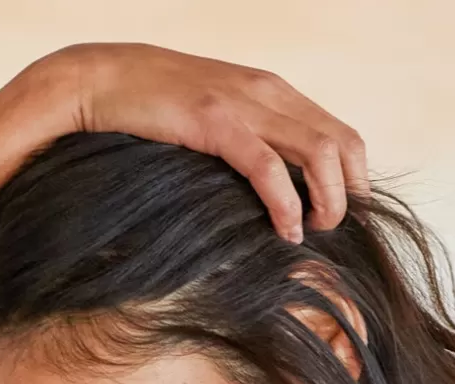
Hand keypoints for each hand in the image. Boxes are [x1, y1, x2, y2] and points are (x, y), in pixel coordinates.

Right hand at [26, 42, 369, 243]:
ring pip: (320, 154)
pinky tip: (285, 232)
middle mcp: (270, 93)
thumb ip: (253, 141)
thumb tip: (279, 192)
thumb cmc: (157, 111)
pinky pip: (269, 168)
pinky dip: (286, 205)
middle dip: (348, 196)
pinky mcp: (216, 121)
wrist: (101, 79)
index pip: (343, 136)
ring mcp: (244, 104)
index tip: (334, 220)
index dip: (352, 182)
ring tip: (309, 233)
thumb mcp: (220, 120)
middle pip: (345, 145)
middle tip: (328, 233)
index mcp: (275, 93)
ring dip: (327, 202)